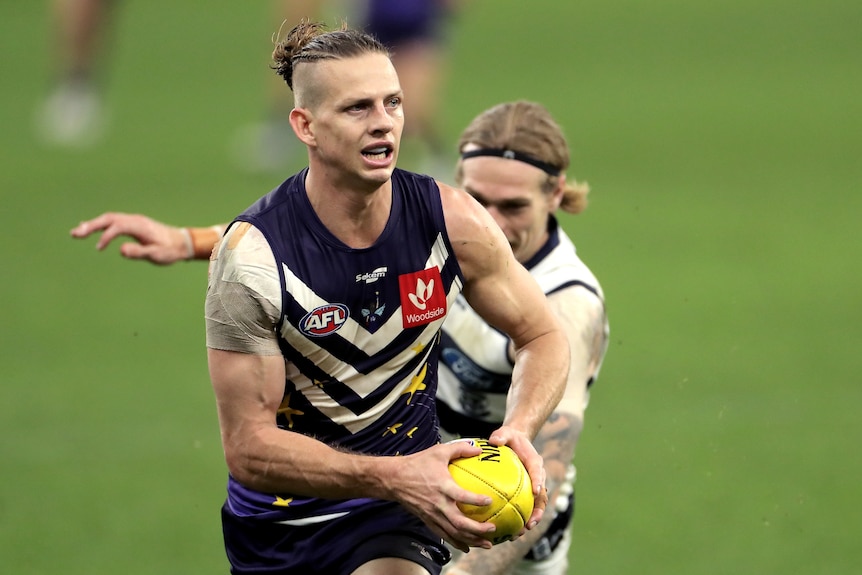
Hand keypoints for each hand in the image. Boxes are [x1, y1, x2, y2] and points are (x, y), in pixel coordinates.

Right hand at [70, 212, 188, 264]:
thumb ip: (140, 252)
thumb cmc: (170, 250)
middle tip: (75, 234)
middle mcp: (135, 220)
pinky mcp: (132, 225)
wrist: (181, 243)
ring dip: (92, 225)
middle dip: (91, 225)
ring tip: (76, 233)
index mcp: (140, 226)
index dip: (106, 236)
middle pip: (109, 219)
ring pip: (109, 219)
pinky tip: (88, 229)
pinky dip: (100, 225)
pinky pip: (112, 222)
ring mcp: (133, 221)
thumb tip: (121, 250)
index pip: (117, 227)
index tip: (99, 249)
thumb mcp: (157, 254)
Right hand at [385, 441, 498, 552]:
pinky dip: (457, 543)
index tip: (490, 501)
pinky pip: (444, 535)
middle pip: (460, 523)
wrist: (394, 479)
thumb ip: (459, 448)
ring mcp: (433, 515)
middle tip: (493, 529)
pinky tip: (468, 546)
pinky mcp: (428, 521)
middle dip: (478, 529)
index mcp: (442, 487)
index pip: (462, 496)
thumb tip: (478, 449)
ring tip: (487, 544)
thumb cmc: (417, 464)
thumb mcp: (438, 451)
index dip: (476, 500)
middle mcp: (438, 504)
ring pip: (454, 533)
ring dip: (472, 540)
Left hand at [488, 426, 547, 531]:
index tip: (536, 491)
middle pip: (541, 497)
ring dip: (530, 521)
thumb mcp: (505, 433)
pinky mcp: (525, 493)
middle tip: (529, 523)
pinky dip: (518, 519)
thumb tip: (493, 440)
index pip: (538, 472)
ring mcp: (533, 487)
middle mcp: (537, 477)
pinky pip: (524, 507)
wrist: (515, 442)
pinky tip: (506, 530)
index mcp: (535, 462)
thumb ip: (501, 435)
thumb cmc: (509, 438)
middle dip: (537, 512)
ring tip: (519, 533)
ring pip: (535, 507)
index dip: (539, 482)